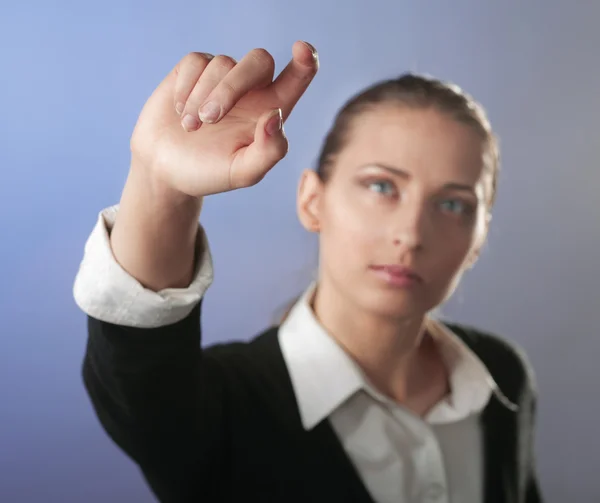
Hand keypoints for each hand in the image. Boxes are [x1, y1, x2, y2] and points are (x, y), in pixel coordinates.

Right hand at [130, 41, 318, 197]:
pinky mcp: (193, 70)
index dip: (306, 60)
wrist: (165, 170)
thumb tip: (276, 115)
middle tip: (211, 118)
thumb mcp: (243, 173)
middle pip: (259, 60)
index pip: (298, 78)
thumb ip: (269, 151)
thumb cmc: (209, 172)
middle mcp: (251, 89)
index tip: (302, 48)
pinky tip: (181, 112)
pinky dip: (186, 89)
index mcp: (270, 111)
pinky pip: (196, 62)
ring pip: (223, 63)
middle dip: (233, 85)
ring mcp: (221, 76)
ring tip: (190, 128)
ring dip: (203, 98)